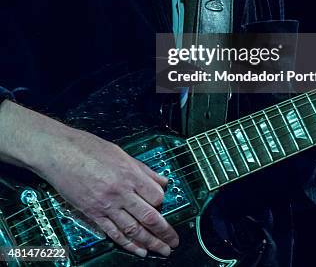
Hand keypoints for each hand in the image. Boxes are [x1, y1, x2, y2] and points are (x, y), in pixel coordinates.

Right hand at [36, 127, 178, 257]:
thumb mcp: (120, 152)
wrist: (59, 153)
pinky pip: (113, 233)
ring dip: (150, 242)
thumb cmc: (87, 148)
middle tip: (173, 241)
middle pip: (148, 217)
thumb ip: (143, 169)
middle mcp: (120, 192)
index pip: (156, 195)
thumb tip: (162, 180)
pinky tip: (139, 251)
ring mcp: (106, 205)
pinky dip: (128, 244)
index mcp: (129, 174)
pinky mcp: (93, 214)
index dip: (162, 202)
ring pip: (133, 229)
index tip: (163, 204)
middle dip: (164, 232)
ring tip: (162, 250)